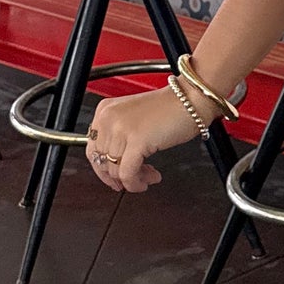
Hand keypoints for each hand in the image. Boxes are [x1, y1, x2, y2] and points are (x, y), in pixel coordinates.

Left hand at [84, 87, 203, 193]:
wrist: (191, 100)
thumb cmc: (170, 108)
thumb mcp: (133, 118)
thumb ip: (119, 136)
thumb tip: (114, 164)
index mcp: (105, 111)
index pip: (92, 149)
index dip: (103, 169)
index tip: (113, 177)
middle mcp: (109, 118)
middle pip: (102, 162)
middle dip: (119, 176)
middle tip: (134, 179)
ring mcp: (121, 129)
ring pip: (115, 170)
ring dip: (133, 180)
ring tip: (148, 176)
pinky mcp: (137, 140)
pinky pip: (127, 173)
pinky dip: (136, 183)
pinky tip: (148, 180)